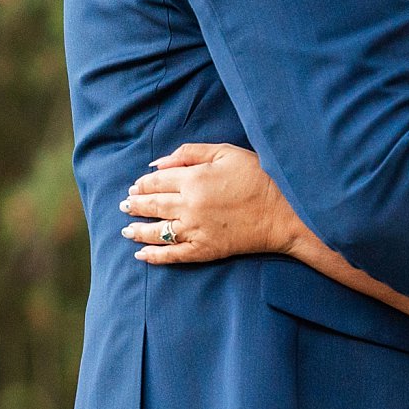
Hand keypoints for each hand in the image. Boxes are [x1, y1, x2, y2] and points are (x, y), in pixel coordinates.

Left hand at [119, 142, 305, 264]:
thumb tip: (157, 164)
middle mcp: (189, 206)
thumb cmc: (258, 177)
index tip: (135, 186)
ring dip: (138, 230)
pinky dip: (155, 256)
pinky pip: (173, 255)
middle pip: (152, 205)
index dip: (142, 184)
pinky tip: (142, 255)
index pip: (155, 181)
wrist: (284, 212)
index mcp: (193, 179)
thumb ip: (189, 154)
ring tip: (126, 229)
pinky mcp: (205, 250)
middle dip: (135, 205)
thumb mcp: (225, 152)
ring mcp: (196, 230)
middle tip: (125, 206)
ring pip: (157, 231)